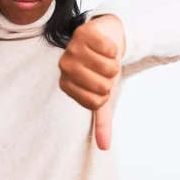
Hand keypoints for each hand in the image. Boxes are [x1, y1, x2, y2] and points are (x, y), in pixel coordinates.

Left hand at [58, 15, 124, 149]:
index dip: (106, 94)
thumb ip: (101, 122)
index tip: (101, 84)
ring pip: (108, 67)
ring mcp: (72, 48)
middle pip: (102, 86)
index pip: (95, 102)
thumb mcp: (103, 96)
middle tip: (104, 69)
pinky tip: (106, 45)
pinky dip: (114, 48)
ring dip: (114, 62)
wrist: (107, 38)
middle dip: (111, 78)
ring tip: (106, 57)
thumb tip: (104, 148)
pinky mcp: (84, 32)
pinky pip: (110, 49)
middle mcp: (65, 66)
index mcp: (66, 84)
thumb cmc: (102, 69)